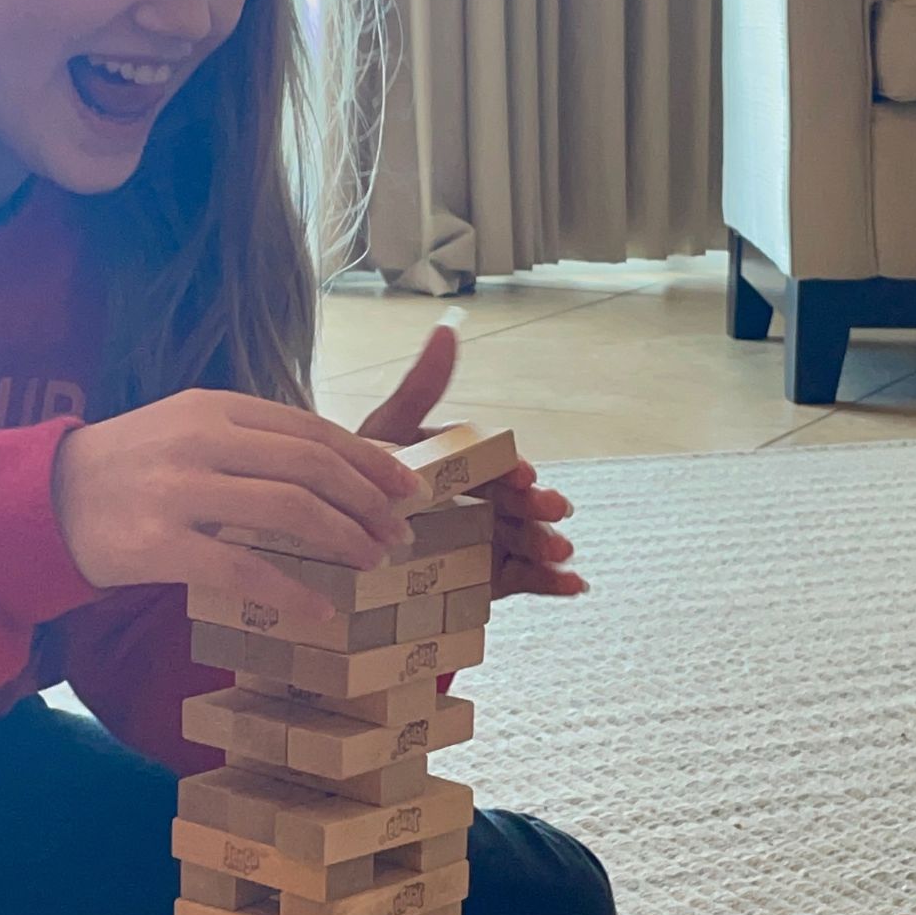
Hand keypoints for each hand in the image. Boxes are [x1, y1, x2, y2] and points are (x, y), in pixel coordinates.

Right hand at [52, 389, 425, 617]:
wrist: (42, 501)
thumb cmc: (132, 469)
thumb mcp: (189, 430)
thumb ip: (252, 441)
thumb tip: (334, 468)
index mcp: (216, 407)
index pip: (312, 429)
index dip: (368, 460)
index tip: (407, 488)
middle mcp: (202, 439)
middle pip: (311, 465)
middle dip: (368, 501)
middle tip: (399, 533)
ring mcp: (178, 489)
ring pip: (288, 510)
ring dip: (344, 538)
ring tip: (373, 561)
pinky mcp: (158, 544)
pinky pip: (243, 567)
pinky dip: (292, 590)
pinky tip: (322, 609)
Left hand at [357, 326, 585, 600]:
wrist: (342, 550)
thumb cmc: (365, 480)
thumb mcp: (389, 432)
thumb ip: (421, 388)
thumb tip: (448, 329)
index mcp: (464, 462)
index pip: (493, 462)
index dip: (509, 467)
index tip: (522, 473)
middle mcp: (482, 498)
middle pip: (516, 501)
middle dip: (537, 505)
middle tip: (551, 508)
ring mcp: (489, 538)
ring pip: (526, 539)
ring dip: (548, 543)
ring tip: (559, 550)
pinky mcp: (491, 578)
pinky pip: (526, 580)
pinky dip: (552, 583)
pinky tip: (573, 586)